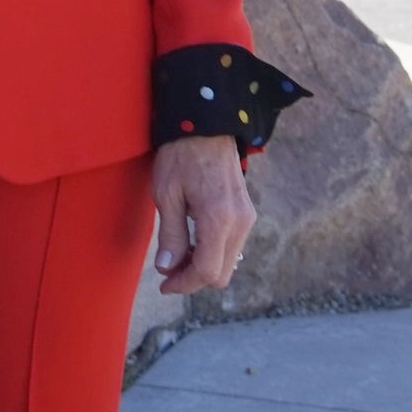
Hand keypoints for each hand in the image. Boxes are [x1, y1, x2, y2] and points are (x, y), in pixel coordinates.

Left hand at [150, 133, 255, 294]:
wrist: (206, 125)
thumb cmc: (180, 155)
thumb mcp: (166, 194)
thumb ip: (170, 235)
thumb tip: (167, 269)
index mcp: (219, 218)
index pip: (207, 272)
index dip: (184, 284)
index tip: (164, 285)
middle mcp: (240, 222)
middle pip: (222, 274)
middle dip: (194, 279)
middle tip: (168, 271)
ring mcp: (247, 218)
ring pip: (229, 263)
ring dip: (204, 267)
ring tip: (177, 256)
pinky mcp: (247, 212)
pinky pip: (233, 246)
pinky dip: (213, 253)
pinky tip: (193, 243)